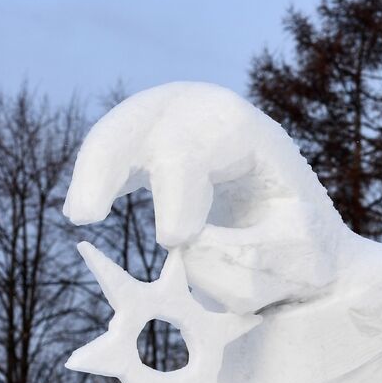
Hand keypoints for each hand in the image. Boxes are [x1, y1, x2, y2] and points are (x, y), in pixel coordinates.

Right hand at [63, 82, 347, 314]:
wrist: (301, 234)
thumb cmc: (300, 247)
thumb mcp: (301, 264)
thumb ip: (252, 265)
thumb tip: (188, 249)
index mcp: (252, 136)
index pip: (202, 144)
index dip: (178, 191)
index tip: (172, 241)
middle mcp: (211, 116)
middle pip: (150, 118)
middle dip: (112, 161)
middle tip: (86, 215)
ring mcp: (177, 123)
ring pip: (122, 130)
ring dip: (96, 170)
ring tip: (80, 215)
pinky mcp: (153, 145)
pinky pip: (113, 150)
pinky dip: (96, 175)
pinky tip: (84, 211)